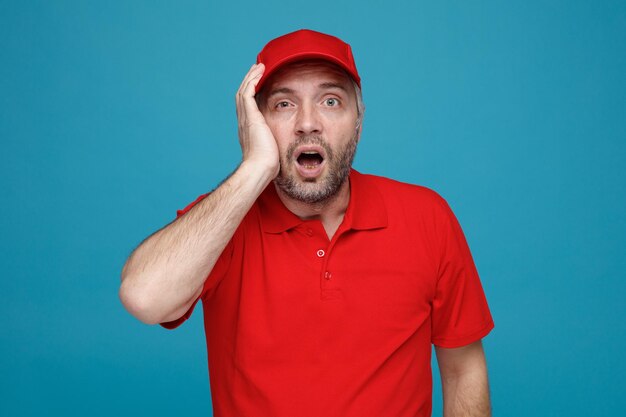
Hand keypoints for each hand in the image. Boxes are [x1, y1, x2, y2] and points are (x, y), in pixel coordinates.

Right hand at [235, 63, 279, 177]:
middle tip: (258, 70)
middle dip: (249, 81)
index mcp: (248, 128)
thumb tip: (286, 145)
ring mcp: (245, 119)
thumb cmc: (267, 165)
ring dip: (251, 77)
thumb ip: (275, 143)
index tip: (259, 84)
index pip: (247, 105)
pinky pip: (247, 93)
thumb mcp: (272, 150)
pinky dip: (252, 81)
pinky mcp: (250, 117)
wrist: (260, 168)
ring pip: (243, 91)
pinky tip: (259, 72)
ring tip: (259, 67)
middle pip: (242, 95)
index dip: (251, 93)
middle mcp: (244, 121)